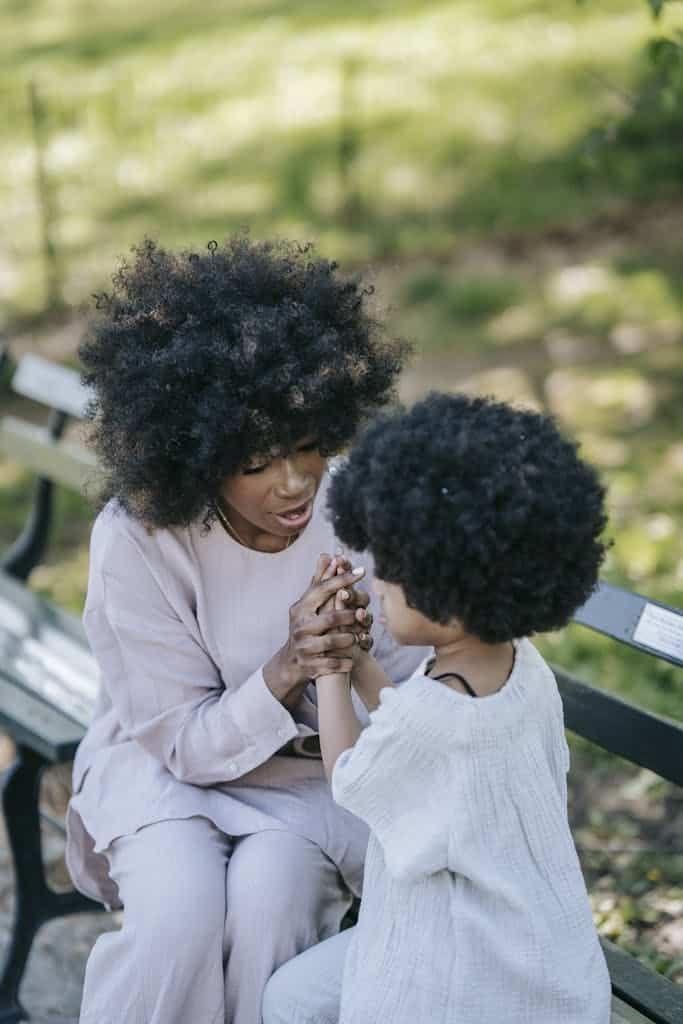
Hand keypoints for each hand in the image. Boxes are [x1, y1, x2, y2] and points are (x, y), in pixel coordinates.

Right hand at [263, 555, 365, 707]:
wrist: (291, 662)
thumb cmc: (306, 625)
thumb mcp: (309, 604)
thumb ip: (319, 580)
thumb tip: (327, 554)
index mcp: (301, 607)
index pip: (323, 589)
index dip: (343, 579)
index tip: (363, 570)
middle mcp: (300, 626)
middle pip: (329, 618)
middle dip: (349, 616)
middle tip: (363, 614)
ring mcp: (303, 647)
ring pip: (330, 642)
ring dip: (348, 639)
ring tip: (359, 637)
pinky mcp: (308, 666)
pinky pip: (329, 665)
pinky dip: (343, 663)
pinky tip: (353, 660)